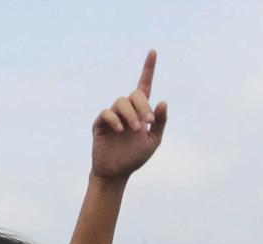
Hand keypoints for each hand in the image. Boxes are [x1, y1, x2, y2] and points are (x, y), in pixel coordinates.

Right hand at [91, 51, 167, 182]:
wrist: (116, 173)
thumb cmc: (135, 157)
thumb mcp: (154, 140)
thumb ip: (160, 122)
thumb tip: (162, 101)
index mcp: (140, 111)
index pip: (144, 85)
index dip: (148, 68)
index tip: (153, 51)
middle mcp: (126, 110)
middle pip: (135, 94)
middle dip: (143, 107)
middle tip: (147, 123)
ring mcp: (112, 116)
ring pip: (121, 102)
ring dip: (131, 114)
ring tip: (135, 129)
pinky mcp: (100, 124)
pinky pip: (107, 113)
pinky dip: (115, 119)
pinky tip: (120, 130)